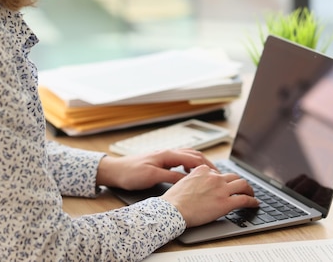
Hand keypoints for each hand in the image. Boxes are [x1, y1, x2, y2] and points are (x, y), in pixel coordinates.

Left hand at [96, 148, 217, 190]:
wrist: (115, 170)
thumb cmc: (130, 173)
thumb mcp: (152, 177)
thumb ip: (171, 177)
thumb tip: (188, 180)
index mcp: (167, 154)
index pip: (193, 158)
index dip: (207, 167)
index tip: (217, 175)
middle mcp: (167, 152)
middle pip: (194, 155)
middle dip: (207, 163)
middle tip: (218, 174)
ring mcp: (164, 156)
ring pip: (188, 156)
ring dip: (199, 164)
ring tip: (208, 174)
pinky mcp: (161, 161)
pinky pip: (181, 160)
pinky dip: (190, 165)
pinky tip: (190, 174)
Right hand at [161, 165, 258, 227]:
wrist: (172, 210)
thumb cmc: (174, 200)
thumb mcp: (184, 181)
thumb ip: (195, 179)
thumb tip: (201, 185)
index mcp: (203, 170)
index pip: (219, 173)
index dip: (224, 180)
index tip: (227, 185)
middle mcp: (214, 177)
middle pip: (234, 176)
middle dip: (239, 182)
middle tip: (243, 188)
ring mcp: (221, 189)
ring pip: (243, 184)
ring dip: (249, 189)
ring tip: (251, 194)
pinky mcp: (226, 203)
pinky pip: (244, 199)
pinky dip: (252, 201)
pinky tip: (254, 204)